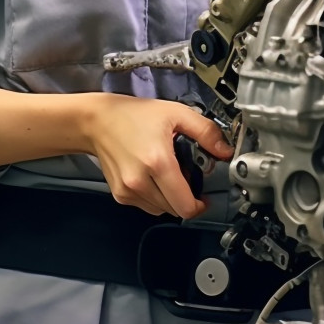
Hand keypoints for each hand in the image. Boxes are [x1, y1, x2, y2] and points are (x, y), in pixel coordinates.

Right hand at [83, 94, 233, 218]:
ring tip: (168, 173)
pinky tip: (153, 176)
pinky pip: (146, 205)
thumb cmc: (134, 115)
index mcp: (157, 162)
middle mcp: (140, 181)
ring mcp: (128, 191)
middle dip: (186, 197)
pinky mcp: (120, 195)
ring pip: (160, 210)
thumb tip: (225, 151)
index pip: (184, 205)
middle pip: (174, 209)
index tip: (204, 197)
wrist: (98, 121)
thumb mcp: (176, 113)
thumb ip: (205, 132)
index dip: (199, 205)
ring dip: (170, 198)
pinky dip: (155, 197)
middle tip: (187, 177)